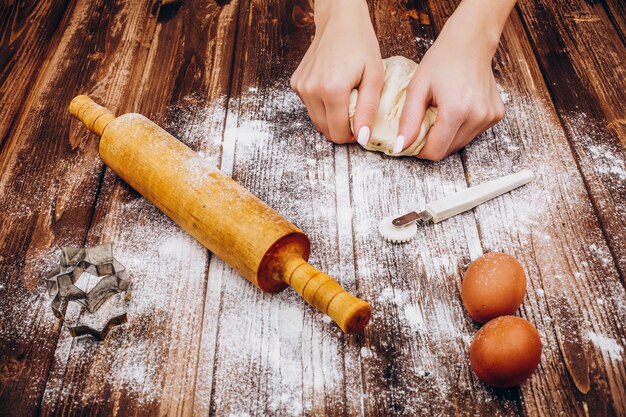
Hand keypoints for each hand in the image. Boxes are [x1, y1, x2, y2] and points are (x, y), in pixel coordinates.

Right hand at [290, 0, 383, 143]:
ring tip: (345, 100)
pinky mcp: (296, 83)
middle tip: (355, 114)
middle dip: (341, 129)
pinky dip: (322, 105)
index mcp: (332, 90)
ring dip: (331, 118)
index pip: (337, 134)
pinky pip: (310, 107)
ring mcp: (300, 87)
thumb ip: (368, 110)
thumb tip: (362, 138)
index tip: (361, 126)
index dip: (351, 136)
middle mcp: (311, 90)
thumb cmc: (360, 45)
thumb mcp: (374, 77)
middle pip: (325, 130)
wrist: (339, 20)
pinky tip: (333, 89)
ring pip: (316, 121)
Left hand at [396, 0, 513, 159]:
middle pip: (448, 150)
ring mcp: (490, 117)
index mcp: (457, 111)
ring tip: (440, 113)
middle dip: (432, 143)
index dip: (420, 150)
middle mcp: (477, 117)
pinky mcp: (496, 115)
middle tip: (424, 124)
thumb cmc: (442, 60)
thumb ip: (408, 121)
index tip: (412, 140)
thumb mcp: (417, 88)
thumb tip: (400, 147)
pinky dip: (460, 128)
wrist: (471, 41)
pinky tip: (456, 109)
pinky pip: (472, 133)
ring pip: (460, 144)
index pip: (435, 152)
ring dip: (446, 136)